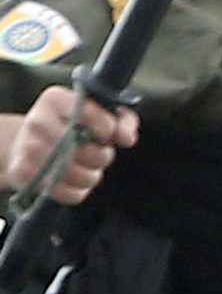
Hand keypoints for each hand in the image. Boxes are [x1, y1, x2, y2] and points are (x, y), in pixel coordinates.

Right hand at [4, 86, 131, 203]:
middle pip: (92, 153)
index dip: (109, 131)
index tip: (105, 134)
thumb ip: (121, 121)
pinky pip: (70, 194)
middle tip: (94, 152)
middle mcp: (38, 121)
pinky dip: (77, 191)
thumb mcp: (95, 114)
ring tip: (82, 166)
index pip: (97, 118)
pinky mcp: (24, 173)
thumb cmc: (68, 128)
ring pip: (84, 176)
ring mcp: (28, 148)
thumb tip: (127, 139)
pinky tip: (70, 180)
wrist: (23, 144)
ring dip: (91, 175)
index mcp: (56, 100)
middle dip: (102, 156)